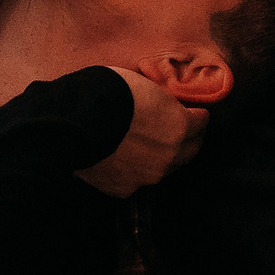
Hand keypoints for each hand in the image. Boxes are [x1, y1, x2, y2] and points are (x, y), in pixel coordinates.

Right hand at [75, 69, 208, 196]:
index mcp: (179, 127)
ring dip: (162, 156)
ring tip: (147, 143)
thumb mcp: (144, 84)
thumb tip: (166, 105)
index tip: (191, 111)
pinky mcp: (124, 189)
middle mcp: (169, 157)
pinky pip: (137, 179)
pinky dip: (135, 168)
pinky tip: (123, 155)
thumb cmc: (107, 93)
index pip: (201, 123)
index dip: (195, 114)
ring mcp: (147, 177)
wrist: (72, 121)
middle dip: (187, 138)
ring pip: (165, 168)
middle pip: (190, 150)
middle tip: (178, 128)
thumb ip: (162, 101)